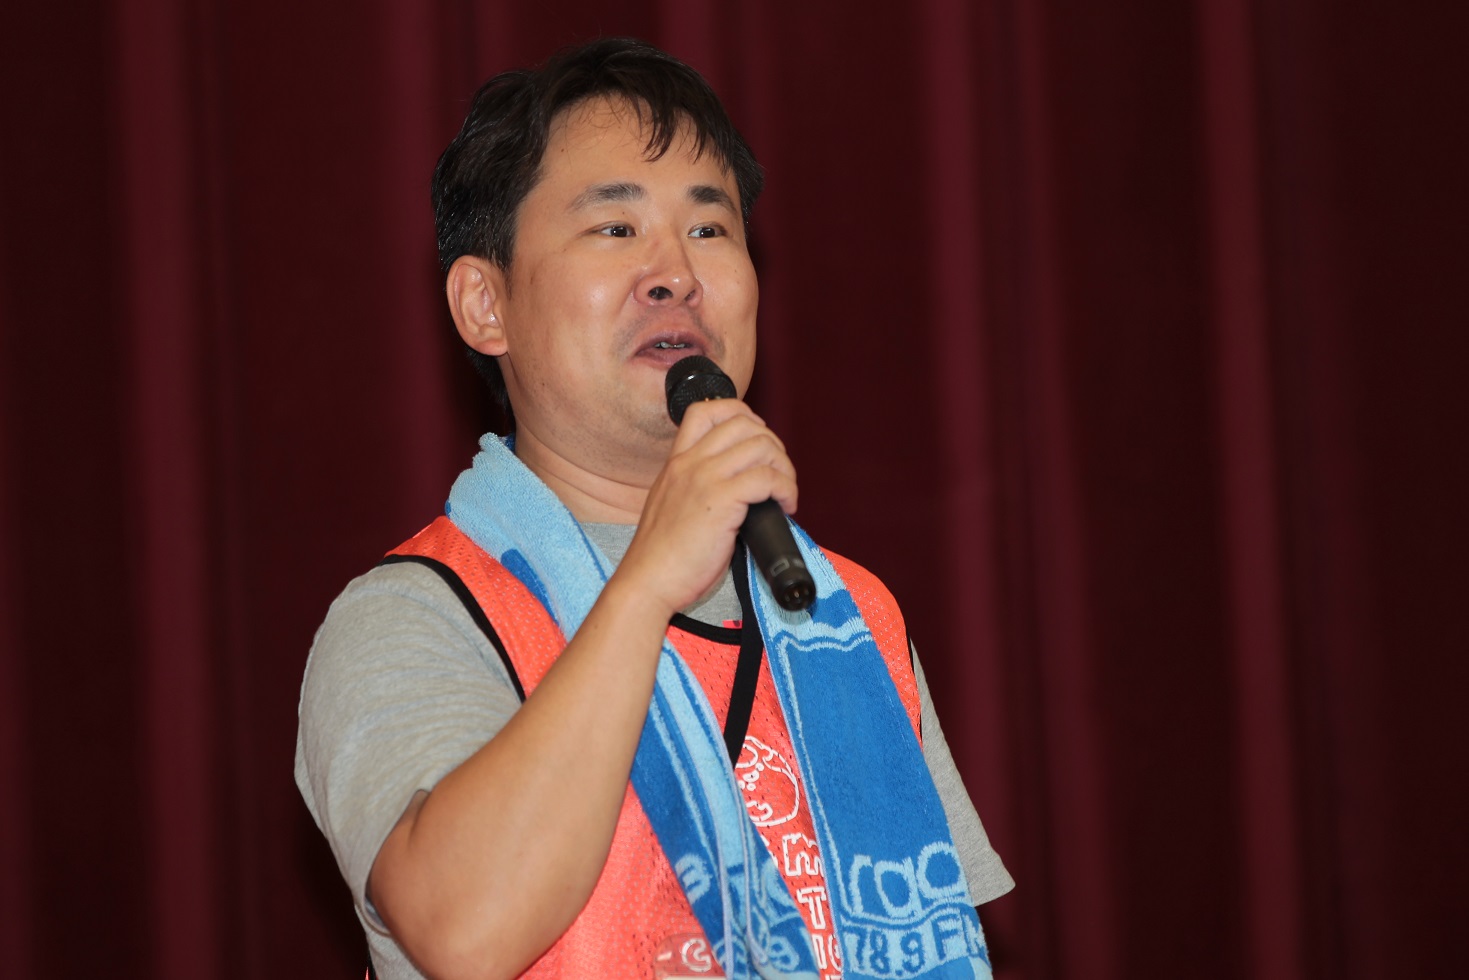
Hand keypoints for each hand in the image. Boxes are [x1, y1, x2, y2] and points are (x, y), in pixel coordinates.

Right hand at [615, 398, 797, 615]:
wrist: (648, 581)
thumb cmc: (662, 555)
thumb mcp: (672, 504)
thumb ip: (696, 487)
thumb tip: (737, 488)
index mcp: (677, 462)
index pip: (706, 410)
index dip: (741, 414)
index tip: (757, 438)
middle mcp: (690, 463)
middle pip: (742, 422)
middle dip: (772, 442)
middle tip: (778, 471)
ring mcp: (705, 479)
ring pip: (761, 446)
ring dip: (784, 466)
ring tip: (785, 491)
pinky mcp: (721, 501)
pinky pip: (767, 478)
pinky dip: (786, 489)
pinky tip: (785, 506)